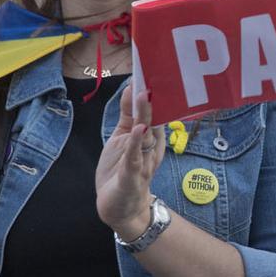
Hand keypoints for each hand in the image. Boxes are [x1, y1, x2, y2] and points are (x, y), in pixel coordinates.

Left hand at [96, 86, 162, 237]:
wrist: (121, 208)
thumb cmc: (122, 170)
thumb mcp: (124, 138)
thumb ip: (129, 115)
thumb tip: (133, 88)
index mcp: (150, 137)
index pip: (154, 110)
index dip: (153, 91)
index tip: (149, 69)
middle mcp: (151, 148)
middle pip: (153, 119)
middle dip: (152, 98)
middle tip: (150, 75)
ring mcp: (143, 162)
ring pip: (147, 136)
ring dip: (146, 115)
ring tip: (145, 95)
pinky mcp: (132, 177)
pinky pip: (135, 158)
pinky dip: (136, 144)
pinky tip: (138, 130)